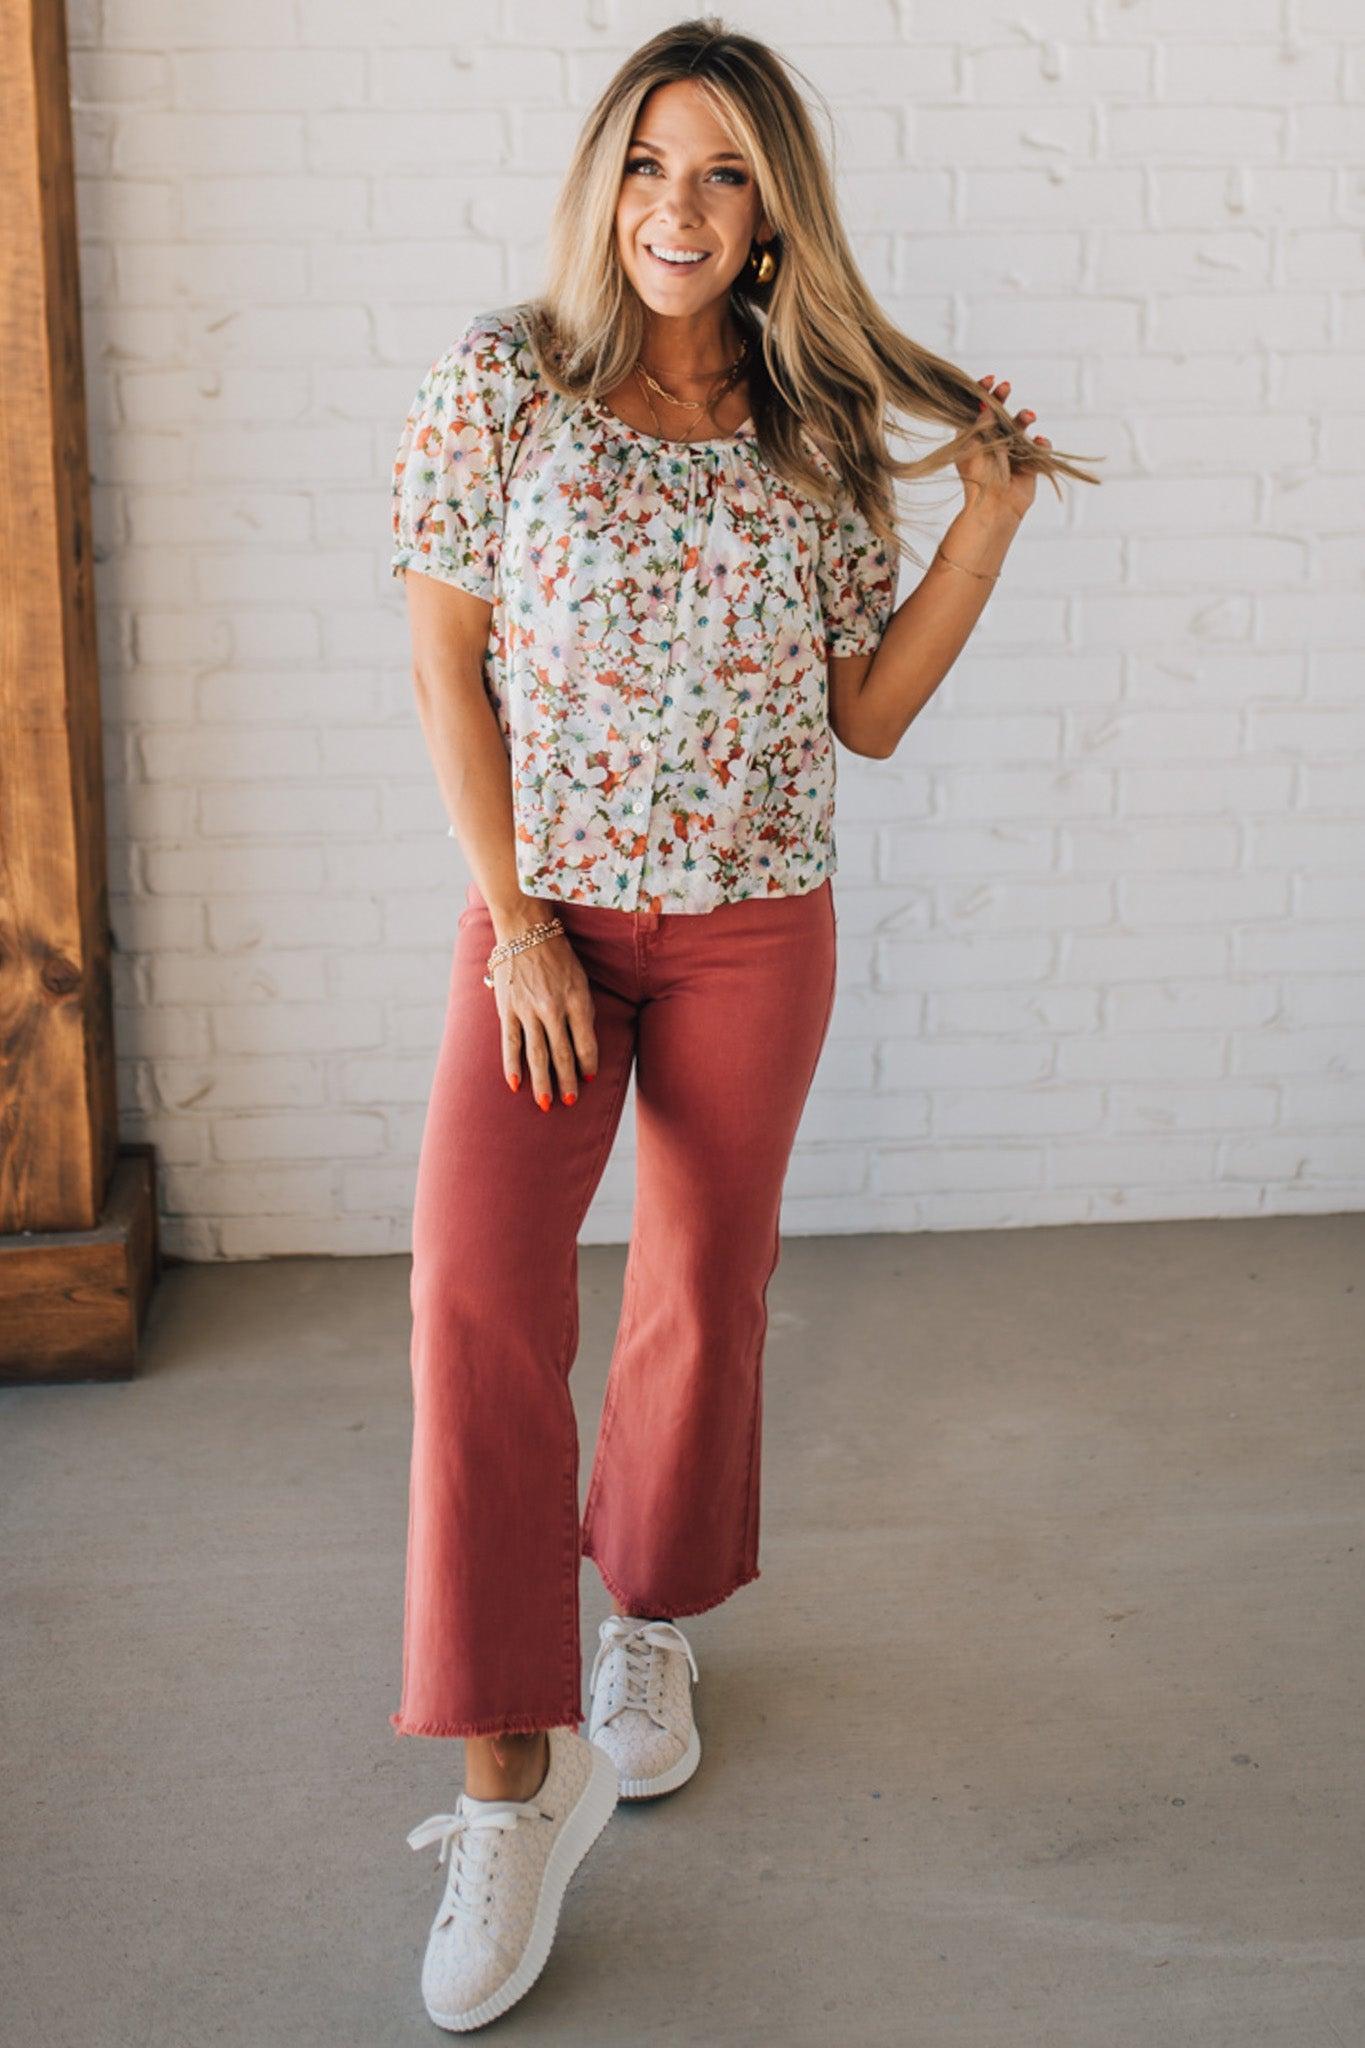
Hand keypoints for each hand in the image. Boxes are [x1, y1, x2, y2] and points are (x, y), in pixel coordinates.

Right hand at [489, 926, 598, 1110]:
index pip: (585, 1042)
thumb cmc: (558, 958)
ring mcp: (528, 1010)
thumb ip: (583, 1012)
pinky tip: (516, 1084)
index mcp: (576, 1000)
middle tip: (570, 1102)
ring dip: (542, 1082)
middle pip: (562, 1054)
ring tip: (545, 1104)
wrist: (526, 932)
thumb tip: (584, 1045)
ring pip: (537, 1054)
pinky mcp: (508, 1009)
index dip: (588, 1063)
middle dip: (567, 1081)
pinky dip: (513, 1066)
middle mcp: (553, 1008)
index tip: (589, 1078)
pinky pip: (511, 1043)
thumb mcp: (581, 981)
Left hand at [956, 374, 1051, 524]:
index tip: (989, 380)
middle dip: (1003, 398)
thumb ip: (980, 424)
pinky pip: (1040, 448)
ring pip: (1021, 426)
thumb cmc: (979, 479)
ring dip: (1024, 418)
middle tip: (1006, 386)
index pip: (977, 410)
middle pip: (999, 413)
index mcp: (974, 439)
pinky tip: (1038, 442)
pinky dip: (1041, 443)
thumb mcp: (974, 448)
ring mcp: (1012, 451)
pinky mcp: (1029, 463)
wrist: (995, 507)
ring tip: (1028, 416)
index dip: (982, 393)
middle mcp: (993, 442)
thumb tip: (983, 403)